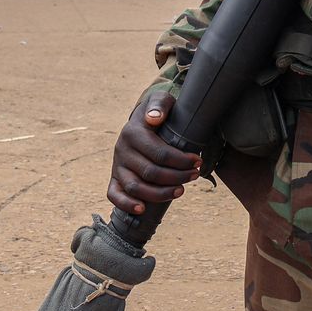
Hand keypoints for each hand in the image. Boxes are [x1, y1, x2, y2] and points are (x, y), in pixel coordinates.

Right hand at [107, 91, 200, 215]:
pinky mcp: (115, 177)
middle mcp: (121, 150)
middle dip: (176, 177)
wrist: (141, 120)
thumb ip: (159, 105)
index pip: (159, 153)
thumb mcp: (160, 101)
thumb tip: (155, 118)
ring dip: (159, 194)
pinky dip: (126, 204)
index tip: (197, 162)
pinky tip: (142, 209)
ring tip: (180, 191)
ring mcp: (117, 165)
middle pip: (150, 172)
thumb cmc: (157, 113)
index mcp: (132, 132)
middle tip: (195, 175)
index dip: (181, 160)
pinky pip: (114, 194)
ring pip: (135, 187)